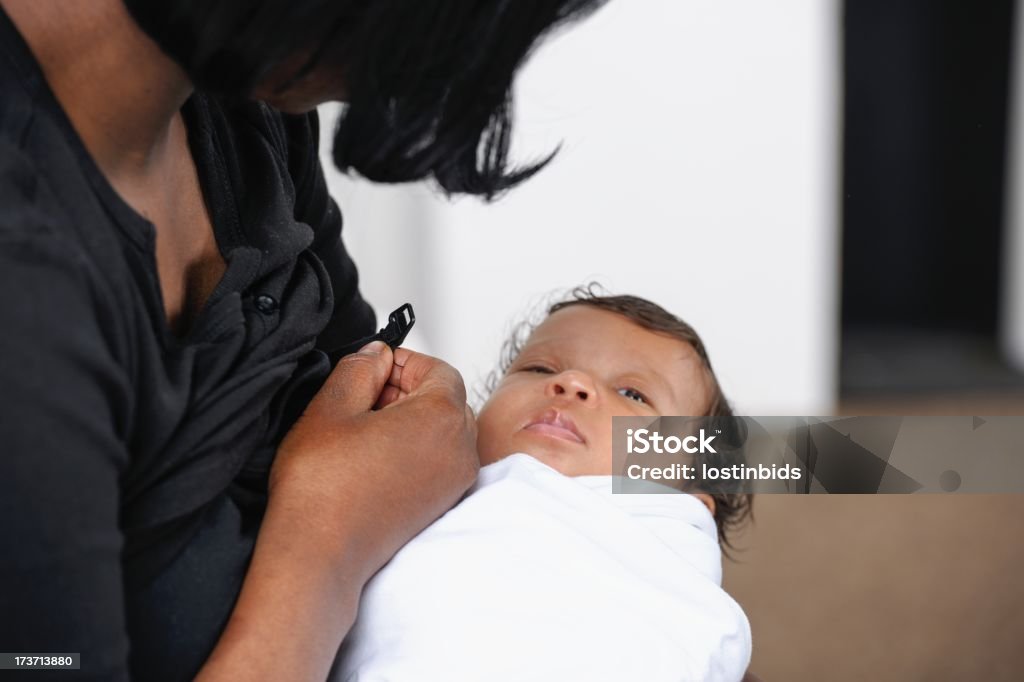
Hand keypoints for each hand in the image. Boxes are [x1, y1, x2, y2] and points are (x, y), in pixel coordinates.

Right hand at [270, 341, 478, 577]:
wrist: (320, 554)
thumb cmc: (322, 487)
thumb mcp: (331, 406)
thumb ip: (360, 368)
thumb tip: (376, 355)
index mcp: (442, 417)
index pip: (438, 369)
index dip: (403, 361)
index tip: (372, 368)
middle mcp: (461, 449)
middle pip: (445, 399)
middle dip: (406, 389)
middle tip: (363, 396)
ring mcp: (455, 481)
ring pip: (442, 430)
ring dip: (409, 420)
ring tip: (363, 429)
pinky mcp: (441, 504)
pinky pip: (438, 460)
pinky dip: (413, 449)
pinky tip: (373, 457)